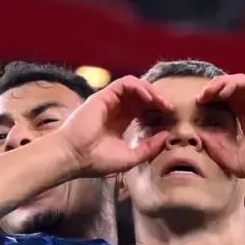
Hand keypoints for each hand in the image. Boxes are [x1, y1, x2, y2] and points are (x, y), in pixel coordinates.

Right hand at [56, 76, 172, 177]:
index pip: (143, 110)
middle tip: (170, 109)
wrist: (75, 157)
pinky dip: (140, 87)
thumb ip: (149, 148)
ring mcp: (109, 101)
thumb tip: (167, 136)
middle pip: (141, 97)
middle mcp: (116, 109)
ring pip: (135, 87)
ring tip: (162, 103)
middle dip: (158, 100)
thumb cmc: (97, 161)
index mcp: (121, 122)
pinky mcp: (104, 95)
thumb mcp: (130, 158)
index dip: (157, 111)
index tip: (170, 119)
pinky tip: (149, 98)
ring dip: (151, 92)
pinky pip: (125, 83)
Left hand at [195, 74, 244, 178]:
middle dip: (211, 91)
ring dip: (219, 84)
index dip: (209, 104)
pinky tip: (223, 92)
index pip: (222, 105)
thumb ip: (216, 149)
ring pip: (235, 83)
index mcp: (242, 121)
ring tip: (208, 93)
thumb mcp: (233, 161)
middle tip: (199, 98)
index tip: (196, 109)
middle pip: (226, 91)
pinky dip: (233, 83)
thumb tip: (199, 135)